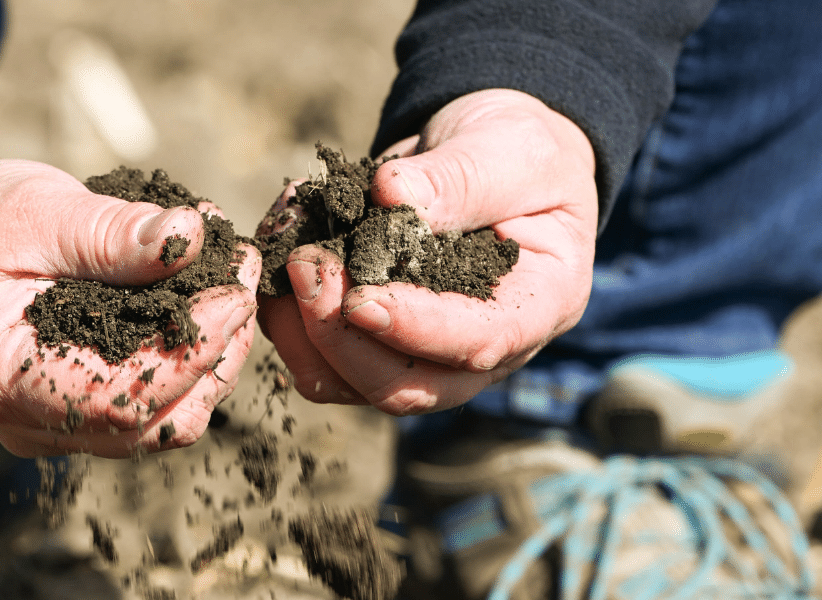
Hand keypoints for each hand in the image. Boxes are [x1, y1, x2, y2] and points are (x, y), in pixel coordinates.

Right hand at [0, 159, 259, 456]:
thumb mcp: (36, 212)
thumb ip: (111, 232)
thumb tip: (193, 234)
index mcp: (1, 380)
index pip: (117, 399)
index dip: (188, 354)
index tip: (235, 295)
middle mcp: (32, 423)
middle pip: (156, 421)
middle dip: (216, 353)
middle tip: (245, 275)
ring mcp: (63, 423)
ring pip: (170, 418)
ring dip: (216, 355)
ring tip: (238, 278)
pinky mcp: (89, 407)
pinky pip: (161, 400)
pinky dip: (197, 356)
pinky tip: (215, 300)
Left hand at [258, 89, 596, 414]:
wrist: (489, 155)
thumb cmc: (517, 153)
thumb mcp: (507, 151)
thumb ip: (458, 178)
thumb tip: (390, 194)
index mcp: (538, 305)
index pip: (480, 341)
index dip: (417, 328)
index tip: (360, 298)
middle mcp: (483, 349)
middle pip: (406, 387)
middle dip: (342, 336)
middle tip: (305, 263)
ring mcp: (424, 353)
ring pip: (349, 383)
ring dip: (302, 329)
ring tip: (287, 248)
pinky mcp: (376, 341)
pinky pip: (319, 355)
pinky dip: (287, 313)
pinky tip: (283, 248)